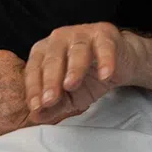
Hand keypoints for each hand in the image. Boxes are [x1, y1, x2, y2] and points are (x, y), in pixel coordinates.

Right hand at [0, 50, 79, 145]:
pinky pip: (43, 119)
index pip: (28, 69)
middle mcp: (15, 76)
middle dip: (50, 91)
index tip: (42, 85)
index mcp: (3, 61)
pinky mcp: (16, 119)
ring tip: (73, 107)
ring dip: (57, 105)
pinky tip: (67, 119)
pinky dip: (55, 118)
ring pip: (46, 100)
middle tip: (66, 93)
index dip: (34, 80)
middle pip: (40, 84)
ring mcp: (17, 98)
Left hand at [25, 22, 140, 124]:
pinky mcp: (105, 34)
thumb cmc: (88, 75)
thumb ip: (53, 106)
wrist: (118, 61)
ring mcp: (82, 34)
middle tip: (48, 100)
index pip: (34, 69)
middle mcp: (59, 39)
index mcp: (44, 51)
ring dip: (73, 69)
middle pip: (52, 59)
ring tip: (70, 85)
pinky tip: (105, 75)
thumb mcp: (69, 96)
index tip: (36, 106)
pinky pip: (105, 48)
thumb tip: (36, 116)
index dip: (34, 88)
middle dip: (50, 81)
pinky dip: (105, 61)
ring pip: (77, 51)